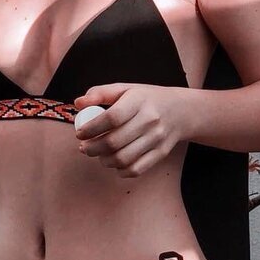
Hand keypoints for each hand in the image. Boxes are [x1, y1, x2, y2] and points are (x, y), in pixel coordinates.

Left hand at [73, 84, 189, 177]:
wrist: (181, 111)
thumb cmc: (147, 99)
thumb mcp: (126, 88)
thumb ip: (100, 93)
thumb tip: (78, 103)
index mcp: (139, 100)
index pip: (112, 117)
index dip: (91, 128)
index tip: (80, 133)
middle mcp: (150, 120)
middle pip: (114, 141)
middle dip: (92, 148)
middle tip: (84, 147)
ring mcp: (157, 138)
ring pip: (123, 158)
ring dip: (104, 160)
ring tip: (98, 154)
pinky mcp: (161, 153)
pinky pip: (136, 169)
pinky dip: (120, 170)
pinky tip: (113, 162)